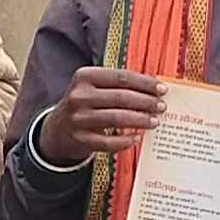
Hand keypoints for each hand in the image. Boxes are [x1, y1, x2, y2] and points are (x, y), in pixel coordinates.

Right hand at [36, 67, 169, 164]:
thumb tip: (154, 89)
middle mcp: (79, 96)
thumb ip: (118, 85)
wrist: (57, 130)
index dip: (145, 83)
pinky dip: (126, 141)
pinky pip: (109, 142)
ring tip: (155, 121)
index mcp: (85, 77)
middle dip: (146, 102)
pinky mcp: (80, 139)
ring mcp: (78, 119)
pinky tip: (138, 138)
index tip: (163, 89)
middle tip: (162, 107)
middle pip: (121, 97)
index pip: (121, 77)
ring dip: (140, 120)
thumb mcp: (93, 87)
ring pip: (117, 119)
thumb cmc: (85, 104)